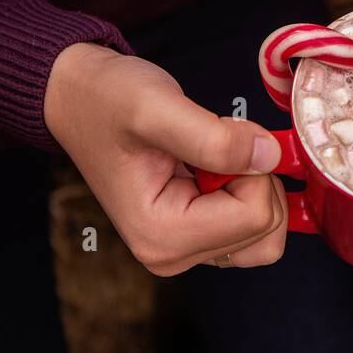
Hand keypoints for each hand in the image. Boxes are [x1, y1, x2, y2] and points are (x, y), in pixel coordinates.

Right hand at [44, 42, 287, 275]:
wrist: (82, 98)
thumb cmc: (107, 101)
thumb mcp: (156, 107)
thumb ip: (216, 139)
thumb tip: (270, 157)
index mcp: (161, 236)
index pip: (255, 216)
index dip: (250, 167)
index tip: (214, 138)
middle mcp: (172, 254)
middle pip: (266, 230)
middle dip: (254, 177)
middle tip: (211, 145)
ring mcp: (185, 249)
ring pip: (266, 234)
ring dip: (254, 184)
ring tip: (210, 154)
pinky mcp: (197, 235)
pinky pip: (253, 226)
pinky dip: (249, 189)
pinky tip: (214, 165)